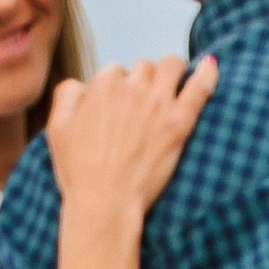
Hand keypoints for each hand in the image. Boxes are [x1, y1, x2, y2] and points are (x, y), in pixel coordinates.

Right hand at [46, 53, 217, 222]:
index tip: (118, 110)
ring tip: (171, 89)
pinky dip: (207, 72)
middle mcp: (132, 88)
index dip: (117, 90)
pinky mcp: (179, 123)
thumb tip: (83, 84)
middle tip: (142, 109)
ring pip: (171, 67)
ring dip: (170, 73)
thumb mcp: (57, 128)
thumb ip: (67, 94)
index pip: (116, 72)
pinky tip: (212, 65)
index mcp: (103, 85)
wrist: (104, 204)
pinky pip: (200, 87)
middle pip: (144, 67)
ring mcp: (158, 104)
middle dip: (143, 82)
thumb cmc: (79, 172)